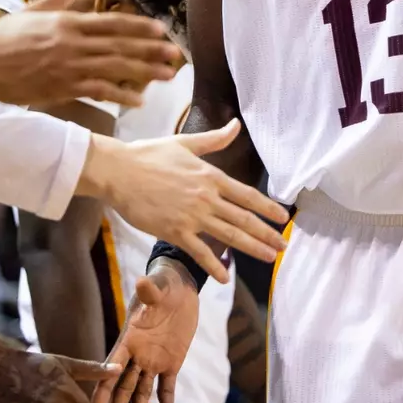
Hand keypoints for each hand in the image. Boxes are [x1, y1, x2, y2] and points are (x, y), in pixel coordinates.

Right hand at [0, 0, 179, 108]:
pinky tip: (138, 100)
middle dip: (151, 50)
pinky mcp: (63, 88)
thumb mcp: (32, 10)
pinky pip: (98, 92)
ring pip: (116, 69)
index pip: (112, 23)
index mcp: (67, 22)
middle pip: (121, 46)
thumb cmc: (1, 38)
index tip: (161, 30)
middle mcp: (73, 43)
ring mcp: (69, 67)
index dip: (139, 27)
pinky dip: (120, 96)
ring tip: (167, 75)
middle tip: (176, 54)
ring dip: (145, 72)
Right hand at [81, 121, 287, 281]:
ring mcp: (192, 217)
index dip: (268, 208)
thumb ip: (214, 139)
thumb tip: (236, 124)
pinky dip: (214, 266)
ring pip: (229, 236)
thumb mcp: (185, 143)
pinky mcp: (175, 231)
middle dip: (267, 234)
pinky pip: (199, 253)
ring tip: (269, 258)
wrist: (119, 171)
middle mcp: (206, 198)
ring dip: (252, 248)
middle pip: (244, 219)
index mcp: (210, 176)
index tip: (283, 218)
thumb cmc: (148, 155)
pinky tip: (225, 278)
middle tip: (283, 246)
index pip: (248, 195)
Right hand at [93, 260, 200, 402]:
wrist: (178, 286)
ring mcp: (153, 361)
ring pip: (141, 395)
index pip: (111, 367)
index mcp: (128, 339)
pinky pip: (167, 389)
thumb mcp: (157, 288)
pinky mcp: (171, 363)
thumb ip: (149, 292)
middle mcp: (137, 355)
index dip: (103, 388)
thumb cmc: (163, 283)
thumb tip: (142, 282)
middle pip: (122, 389)